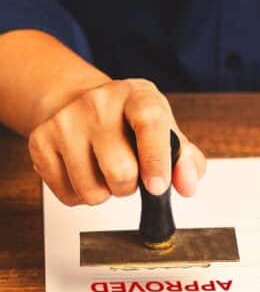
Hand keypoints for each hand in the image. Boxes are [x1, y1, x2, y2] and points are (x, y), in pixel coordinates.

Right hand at [28, 79, 205, 205]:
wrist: (82, 104)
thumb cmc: (131, 123)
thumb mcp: (166, 132)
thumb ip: (186, 160)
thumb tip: (187, 184)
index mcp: (138, 95)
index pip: (149, 119)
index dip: (156, 158)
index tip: (158, 187)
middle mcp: (98, 102)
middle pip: (120, 170)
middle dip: (130, 186)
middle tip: (129, 173)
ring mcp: (65, 120)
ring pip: (91, 191)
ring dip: (105, 193)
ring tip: (105, 171)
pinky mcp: (40, 141)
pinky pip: (68, 196)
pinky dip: (81, 195)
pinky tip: (85, 172)